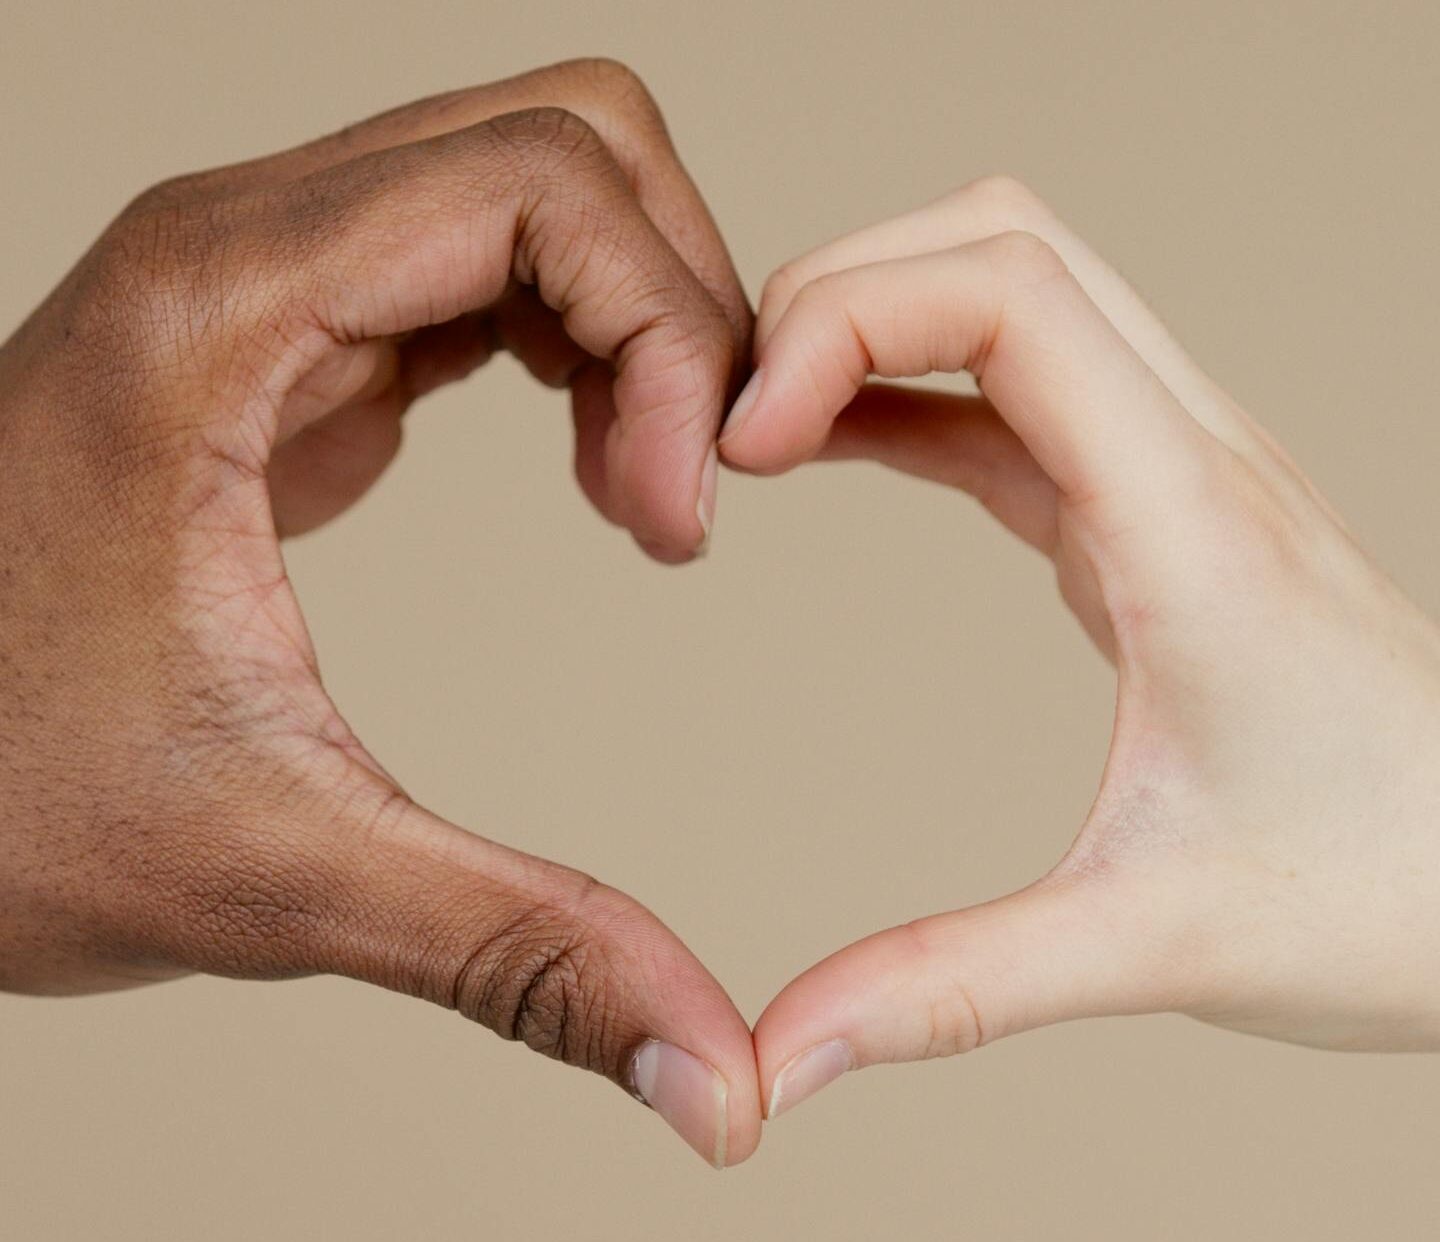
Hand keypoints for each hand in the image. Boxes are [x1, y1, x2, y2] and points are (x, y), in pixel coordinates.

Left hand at [0, 59, 757, 1166]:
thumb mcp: (272, 873)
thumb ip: (517, 953)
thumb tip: (708, 1070)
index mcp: (223, 310)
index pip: (545, 185)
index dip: (671, 339)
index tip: (680, 522)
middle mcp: (243, 246)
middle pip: (566, 142)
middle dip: (680, 303)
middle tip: (685, 487)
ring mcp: (267, 277)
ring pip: (538, 179)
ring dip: (639, 319)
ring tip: (643, 489)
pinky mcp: (293, 333)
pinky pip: (492, 258)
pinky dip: (585, 340)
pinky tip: (589, 466)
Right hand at [723, 176, 1439, 1118]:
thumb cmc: (1391, 896)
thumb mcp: (1152, 945)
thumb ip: (946, 991)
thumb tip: (777, 1050)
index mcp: (1190, 525)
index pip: (1006, 292)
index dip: (842, 319)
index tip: (744, 441)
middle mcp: (1191, 456)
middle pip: (998, 239)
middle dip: (837, 288)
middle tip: (732, 421)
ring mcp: (1175, 467)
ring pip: (1009, 285)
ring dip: (870, 320)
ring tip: (759, 428)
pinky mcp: (1151, 506)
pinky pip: (1011, 388)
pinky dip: (903, 387)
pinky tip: (830, 447)